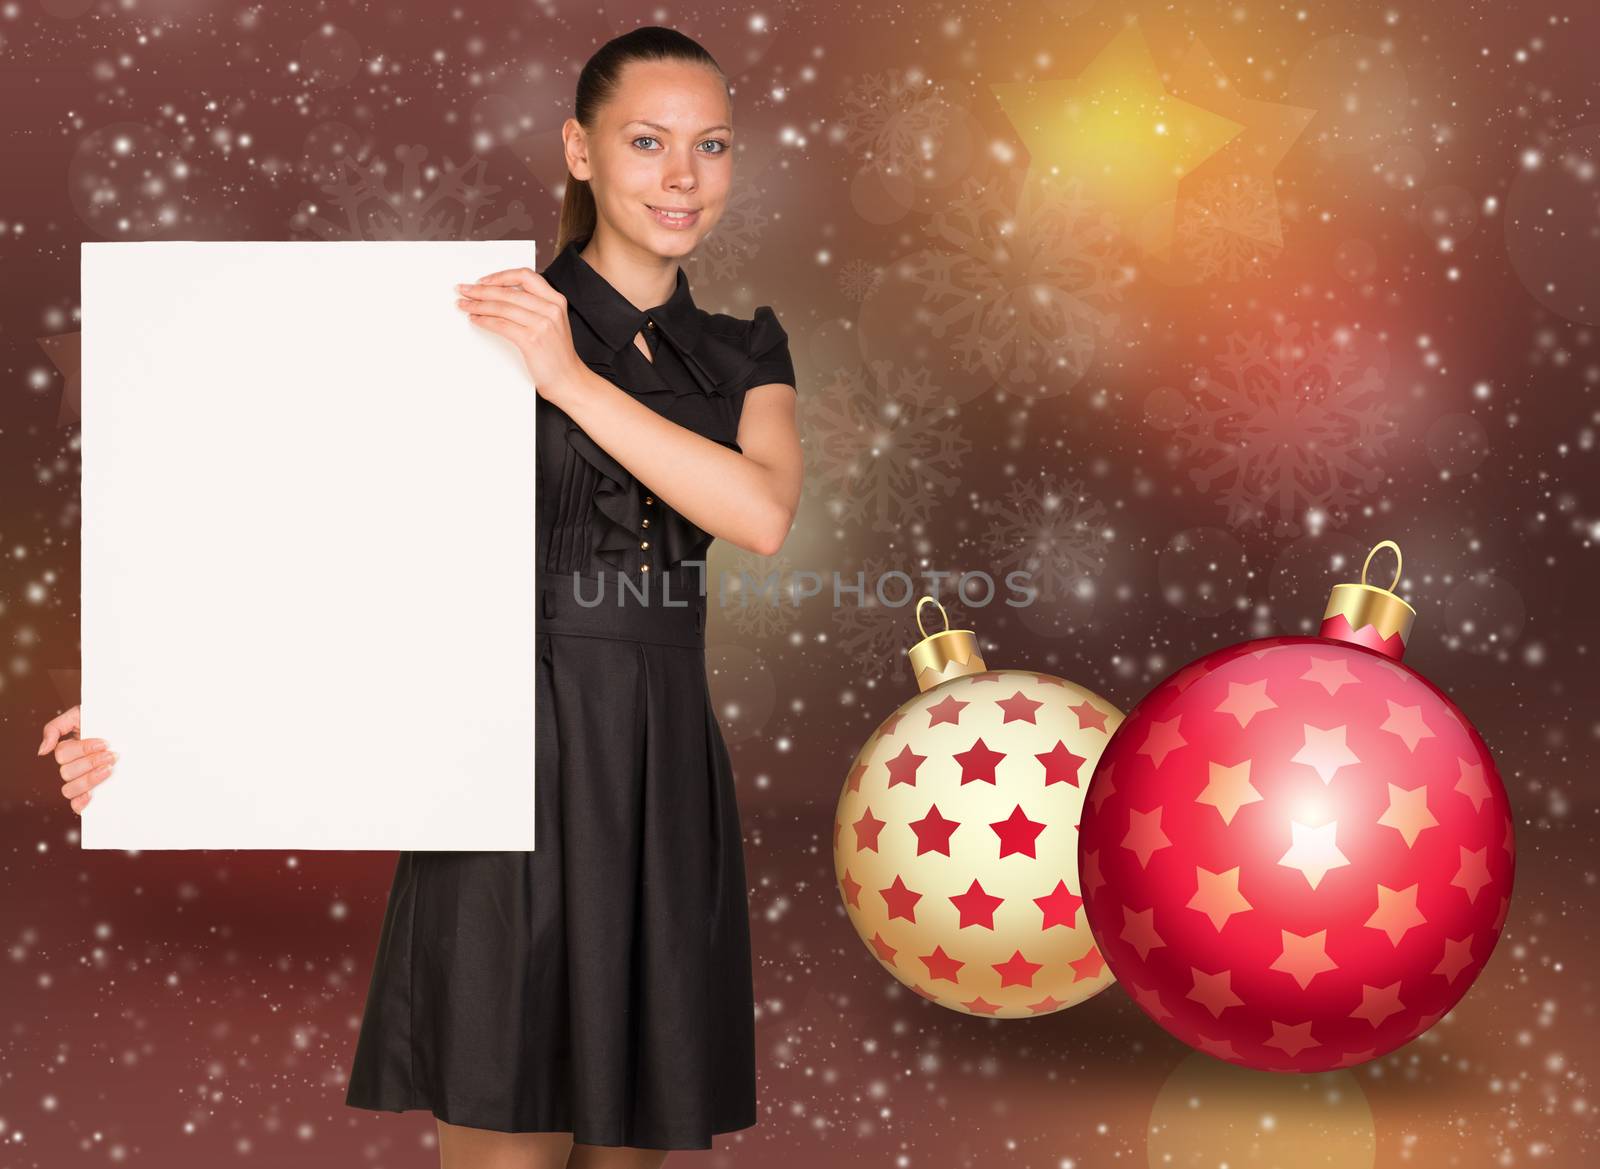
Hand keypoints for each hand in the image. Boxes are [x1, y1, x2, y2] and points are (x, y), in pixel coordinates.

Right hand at [38, 705, 115, 814]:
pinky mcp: (91, 793)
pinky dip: (80, 803)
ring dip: (89, 779)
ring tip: (110, 769)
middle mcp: (72, 766)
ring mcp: (81, 781)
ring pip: (70, 789)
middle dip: (91, 763)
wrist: (129, 729)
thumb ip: (56, 727)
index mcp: (68, 749)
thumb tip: (42, 751)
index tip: (105, 743)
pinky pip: (76, 805)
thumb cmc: (104, 722)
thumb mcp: (80, 715)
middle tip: (112, 756)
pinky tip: (92, 795)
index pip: (63, 754)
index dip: (83, 750)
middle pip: (67, 772)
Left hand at [455, 268, 586, 402]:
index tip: (484, 281)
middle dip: (481, 290)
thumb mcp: (553, 322)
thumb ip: (534, 306)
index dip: (501, 276)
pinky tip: (476, 319)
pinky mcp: (531, 340)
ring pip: (501, 307)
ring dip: (478, 305)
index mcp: (556, 300)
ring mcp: (542, 324)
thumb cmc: (557, 354)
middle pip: (508, 291)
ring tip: (465, 305)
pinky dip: (484, 321)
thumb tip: (501, 296)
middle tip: (465, 290)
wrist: (568, 379)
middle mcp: (550, 308)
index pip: (525, 276)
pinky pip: (501, 325)